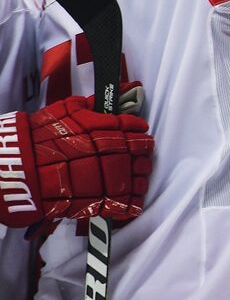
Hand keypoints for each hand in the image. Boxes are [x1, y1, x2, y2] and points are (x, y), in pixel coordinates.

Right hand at [1, 87, 152, 228]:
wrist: (15, 168)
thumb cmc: (37, 136)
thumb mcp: (64, 111)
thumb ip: (91, 105)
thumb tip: (116, 94)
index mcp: (101, 130)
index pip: (133, 130)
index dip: (140, 132)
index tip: (142, 133)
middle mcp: (105, 154)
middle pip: (138, 156)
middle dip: (143, 157)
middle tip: (144, 157)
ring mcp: (101, 180)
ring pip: (133, 181)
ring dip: (140, 180)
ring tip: (140, 179)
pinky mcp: (92, 202)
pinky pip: (120, 205)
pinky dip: (130, 205)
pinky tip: (133, 203)